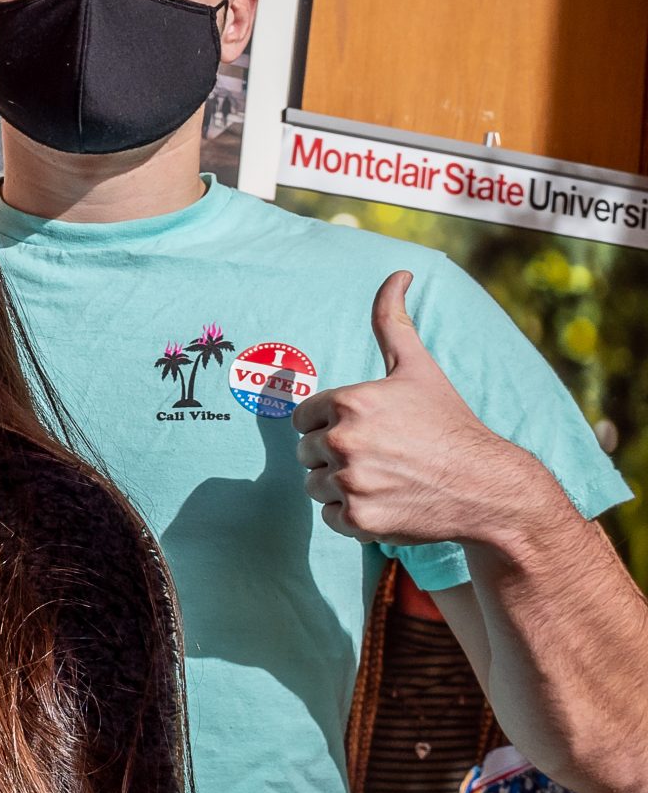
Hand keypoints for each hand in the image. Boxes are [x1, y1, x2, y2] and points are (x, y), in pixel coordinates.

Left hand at [293, 272, 545, 545]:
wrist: (488, 486)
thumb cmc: (449, 423)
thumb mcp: (418, 368)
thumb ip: (393, 321)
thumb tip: (398, 273)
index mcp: (347, 402)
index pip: (303, 418)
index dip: (331, 424)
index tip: (370, 429)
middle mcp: (342, 440)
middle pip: (306, 452)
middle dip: (335, 454)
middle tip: (383, 455)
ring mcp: (349, 482)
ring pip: (315, 485)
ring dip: (342, 485)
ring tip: (387, 477)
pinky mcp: (357, 519)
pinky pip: (330, 517)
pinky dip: (354, 515)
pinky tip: (389, 501)